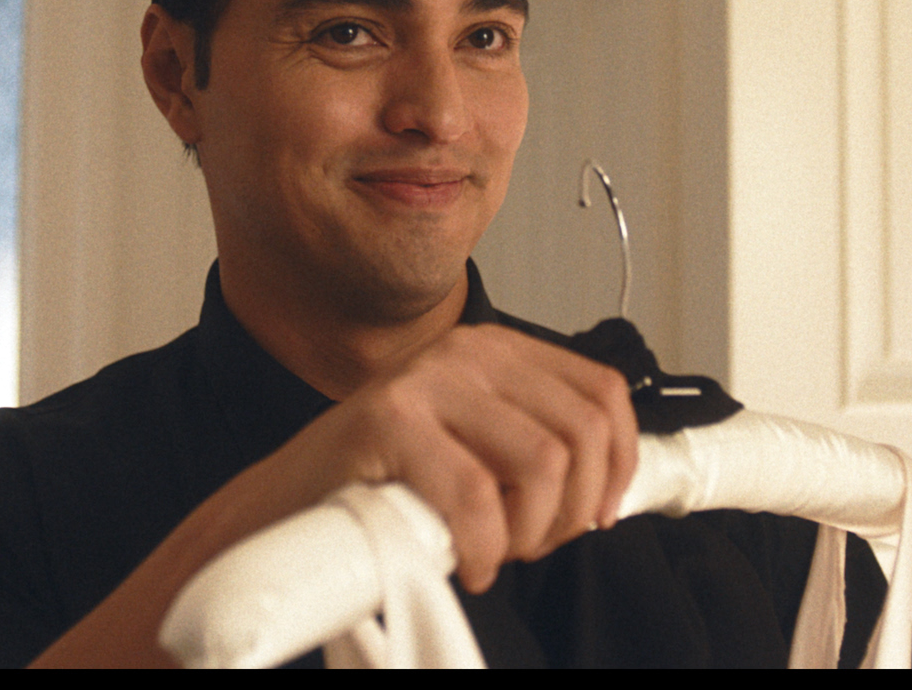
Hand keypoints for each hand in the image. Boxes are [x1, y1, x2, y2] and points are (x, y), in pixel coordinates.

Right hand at [279, 322, 639, 591]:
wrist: (291, 502)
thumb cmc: (386, 482)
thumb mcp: (474, 446)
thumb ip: (531, 444)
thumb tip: (608, 486)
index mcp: (495, 349)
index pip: (603, 391)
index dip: (620, 462)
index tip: (601, 512)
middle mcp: (465, 351)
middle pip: (581, 432)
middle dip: (571, 510)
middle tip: (531, 544)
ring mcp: (426, 379)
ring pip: (542, 463)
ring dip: (529, 531)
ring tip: (495, 550)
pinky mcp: (390, 419)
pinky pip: (477, 497)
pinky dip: (484, 548)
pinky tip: (466, 562)